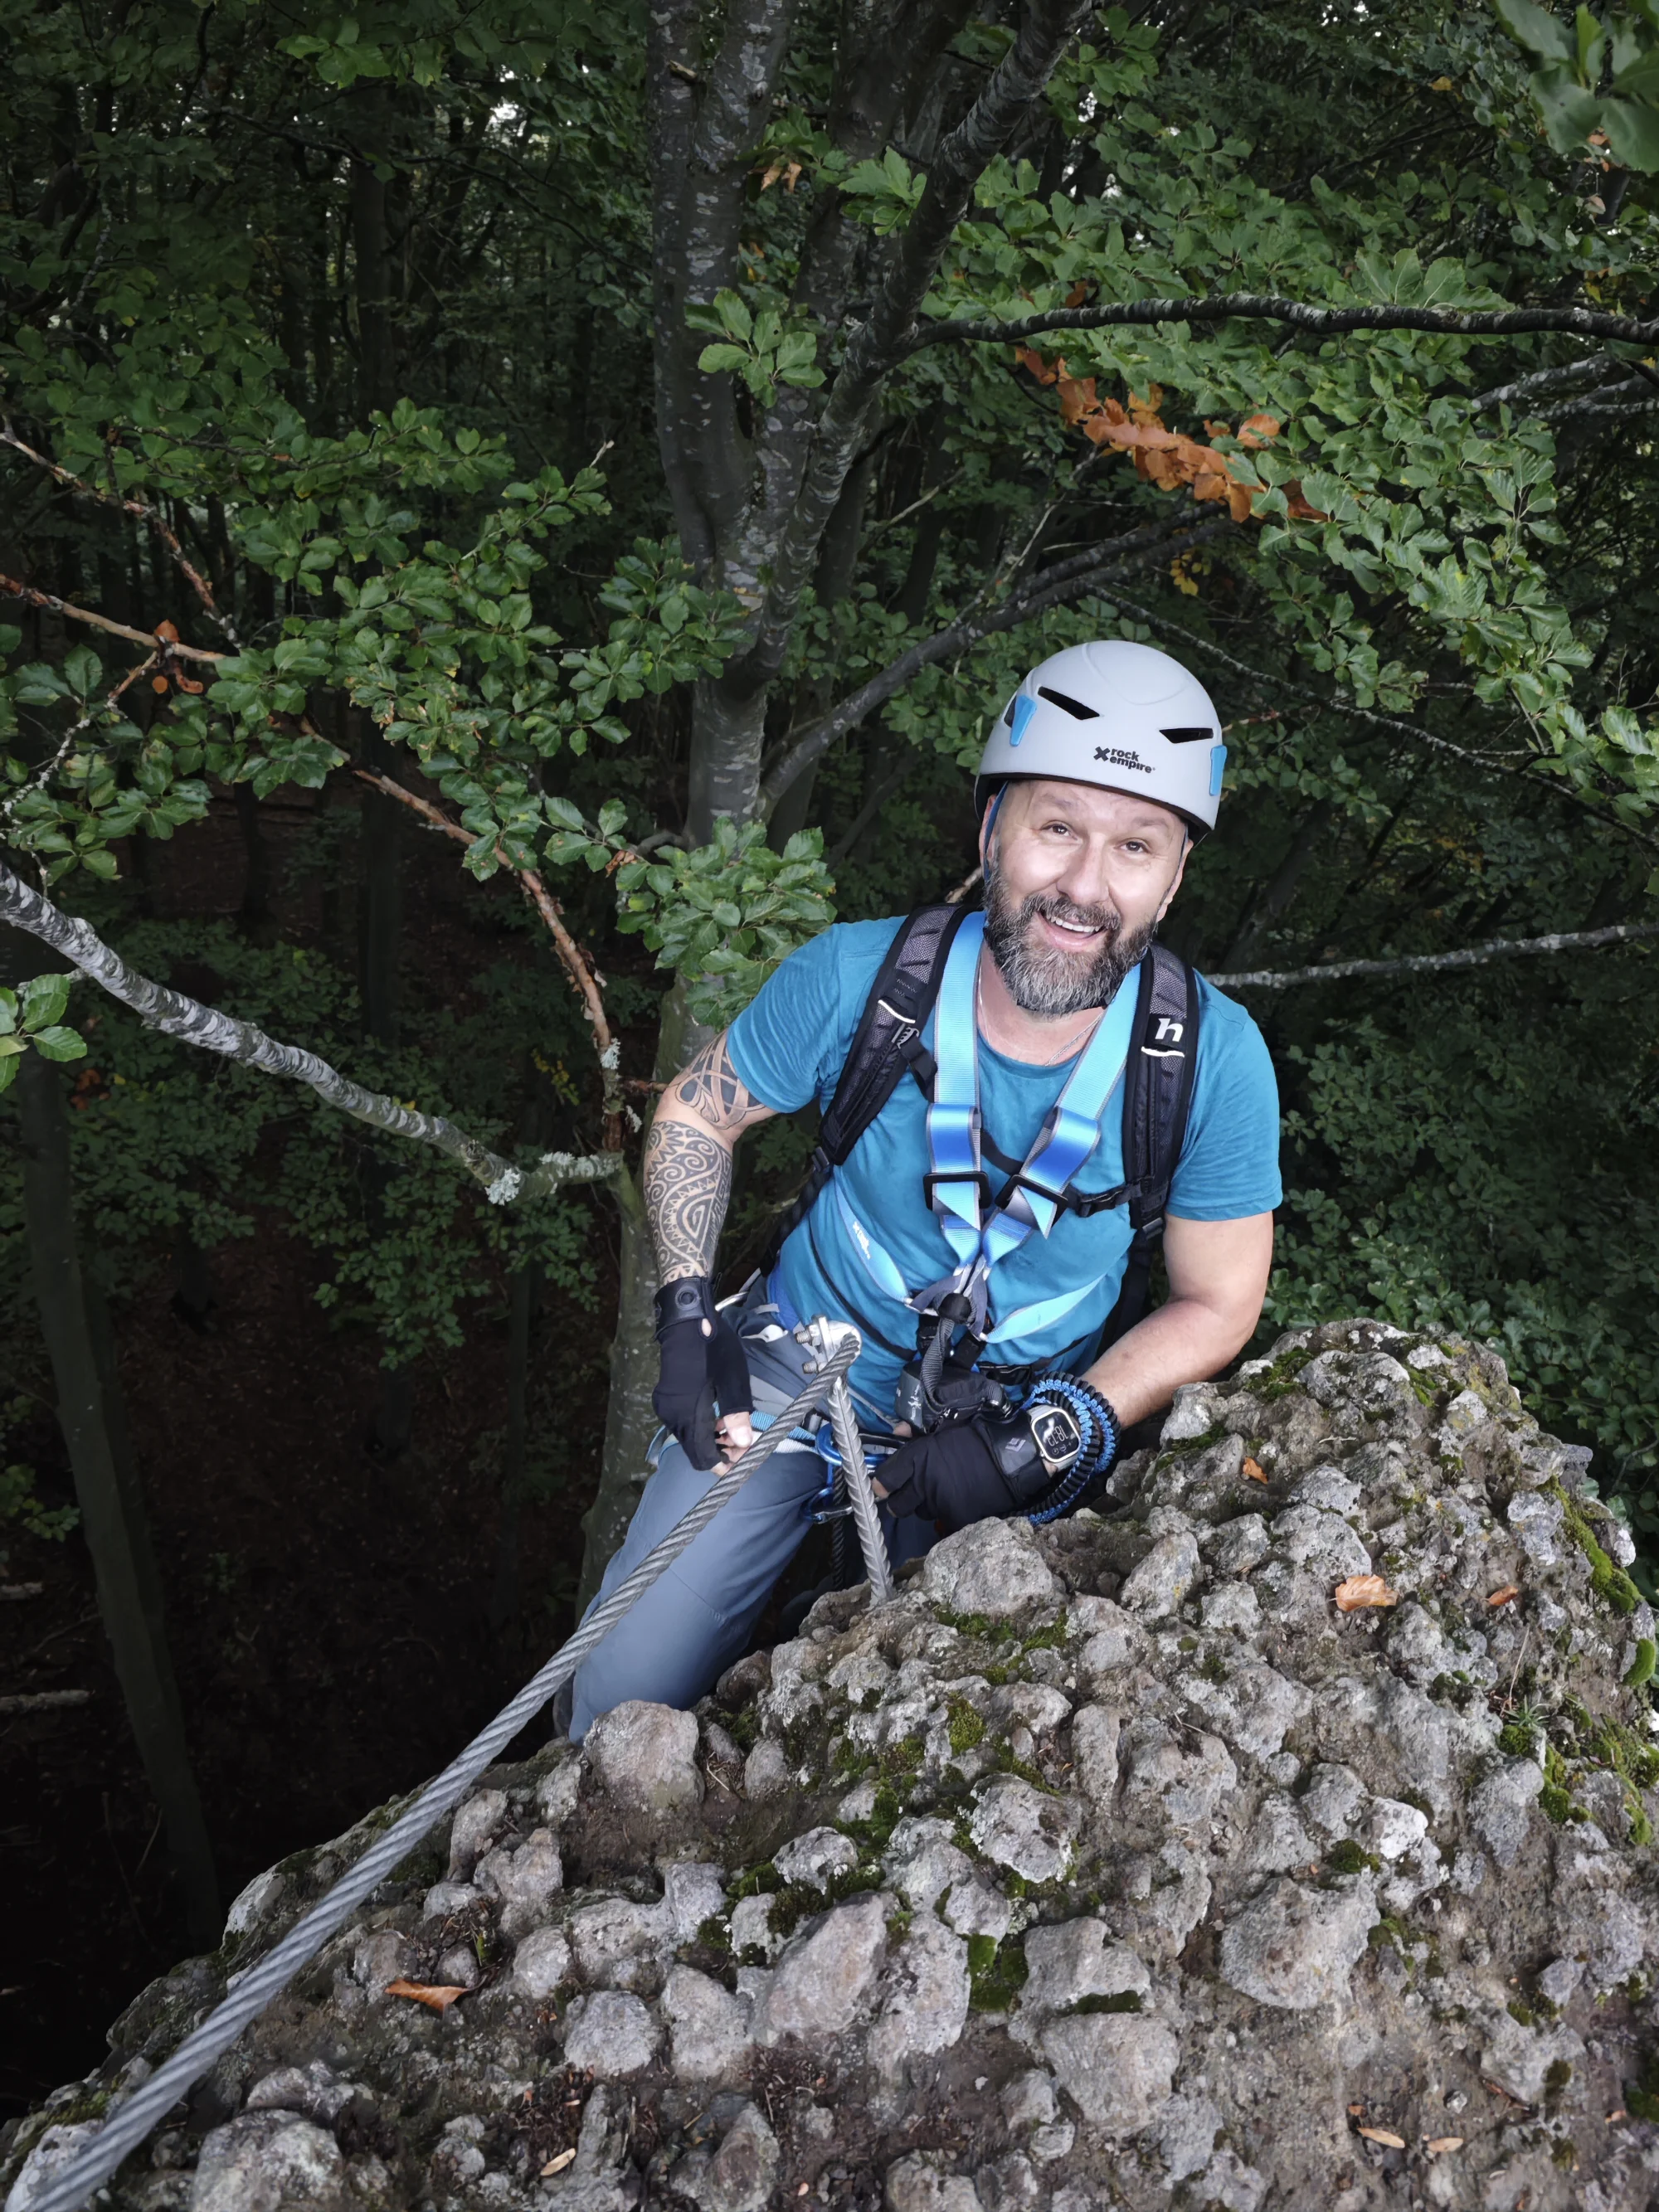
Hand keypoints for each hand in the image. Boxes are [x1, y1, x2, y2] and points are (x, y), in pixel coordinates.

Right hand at [653, 1277, 753, 1471]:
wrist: (686, 1322)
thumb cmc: (711, 1348)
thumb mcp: (731, 1380)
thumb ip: (736, 1414)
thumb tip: (744, 1442)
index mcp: (688, 1414)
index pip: (703, 1457)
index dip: (725, 1464)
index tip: (745, 1459)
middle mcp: (672, 1417)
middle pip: (695, 1451)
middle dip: (722, 1452)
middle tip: (745, 1443)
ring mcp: (666, 1409)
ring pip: (689, 1439)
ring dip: (713, 1440)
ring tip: (736, 1429)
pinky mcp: (665, 1401)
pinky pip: (684, 1425)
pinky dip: (702, 1427)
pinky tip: (717, 1417)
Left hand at [876, 1380, 1116, 1531]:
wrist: (1011, 1456)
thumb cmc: (977, 1436)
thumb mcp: (946, 1426)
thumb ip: (917, 1433)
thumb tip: (897, 1433)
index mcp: (918, 1458)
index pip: (885, 1480)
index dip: (880, 1484)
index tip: (881, 1485)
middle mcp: (924, 1483)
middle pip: (896, 1506)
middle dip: (898, 1501)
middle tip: (907, 1495)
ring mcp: (941, 1504)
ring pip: (920, 1513)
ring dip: (924, 1505)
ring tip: (939, 1493)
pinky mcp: (957, 1518)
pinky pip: (943, 1521)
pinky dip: (947, 1514)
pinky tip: (956, 1501)